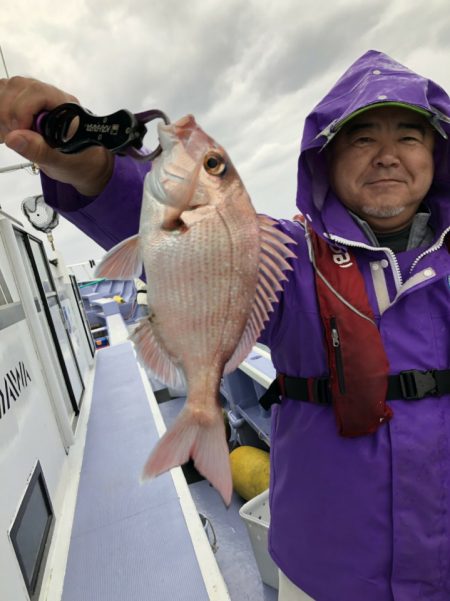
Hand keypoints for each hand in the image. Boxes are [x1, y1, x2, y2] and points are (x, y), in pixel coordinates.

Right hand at [0, 76, 113, 195]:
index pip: (37, 92)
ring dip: (2, 113)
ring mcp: (36, 98)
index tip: (18, 132)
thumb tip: (14, 138)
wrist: (82, 164)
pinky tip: (5, 129)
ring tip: (8, 135)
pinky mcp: (24, 102)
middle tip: (12, 137)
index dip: (21, 110)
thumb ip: (40, 151)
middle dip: (8, 113)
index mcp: (66, 107)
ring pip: (7, 89)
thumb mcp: (63, 163)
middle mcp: (51, 96)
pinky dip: (0, 113)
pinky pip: (3, 96)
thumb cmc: (78, 162)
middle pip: (18, 87)